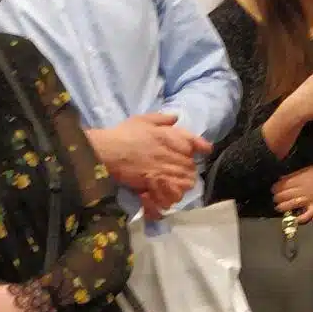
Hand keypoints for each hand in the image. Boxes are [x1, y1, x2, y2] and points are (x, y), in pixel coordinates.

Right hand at [90, 114, 209, 214]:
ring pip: (187, 180)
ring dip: (184, 181)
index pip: (194, 143)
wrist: (108, 151)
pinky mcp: (157, 183)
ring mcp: (166, 169)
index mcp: (170, 136)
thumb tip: (176, 118)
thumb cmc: (124, 134)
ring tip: (176, 181)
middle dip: (188, 167)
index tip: (204, 150)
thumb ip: (162, 119)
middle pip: (191, 165)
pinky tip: (169, 190)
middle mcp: (172, 153)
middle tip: (180, 169)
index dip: (201, 147)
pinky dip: (175, 193)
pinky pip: (175, 192)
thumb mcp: (143, 119)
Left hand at [273, 162, 312, 222]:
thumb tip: (281, 179)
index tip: (273, 190)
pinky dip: (300, 219)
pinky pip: (307, 215)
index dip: (275, 188)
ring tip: (279, 208)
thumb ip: (294, 175)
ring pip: (292, 205)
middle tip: (275, 199)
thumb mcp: (306, 169)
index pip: (282, 185)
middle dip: (277, 198)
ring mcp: (309, 199)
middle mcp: (302, 189)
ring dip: (283, 207)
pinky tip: (295, 220)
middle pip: (285, 195)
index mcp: (299, 179)